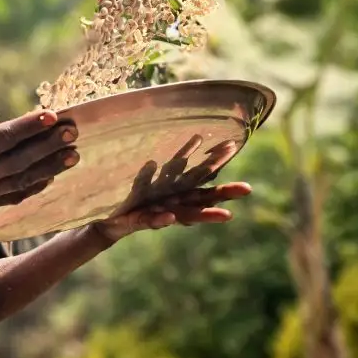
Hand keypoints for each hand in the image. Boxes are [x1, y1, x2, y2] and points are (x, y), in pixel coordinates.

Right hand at [0, 109, 79, 223]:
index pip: (1, 140)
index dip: (28, 127)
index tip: (51, 114)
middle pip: (18, 161)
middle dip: (47, 145)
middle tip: (73, 131)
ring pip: (21, 182)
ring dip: (49, 167)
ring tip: (74, 155)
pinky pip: (11, 198)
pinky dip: (33, 188)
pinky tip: (51, 178)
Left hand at [88, 134, 250, 245]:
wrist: (109, 219)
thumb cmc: (133, 195)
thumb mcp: (150, 174)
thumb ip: (168, 162)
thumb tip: (190, 136)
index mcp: (176, 189)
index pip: (201, 174)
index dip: (216, 160)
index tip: (234, 145)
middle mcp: (173, 203)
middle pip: (202, 197)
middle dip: (224, 192)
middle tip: (247, 189)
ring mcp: (160, 213)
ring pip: (186, 215)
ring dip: (205, 215)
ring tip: (226, 216)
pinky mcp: (140, 221)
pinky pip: (152, 221)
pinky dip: (162, 220)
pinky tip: (171, 218)